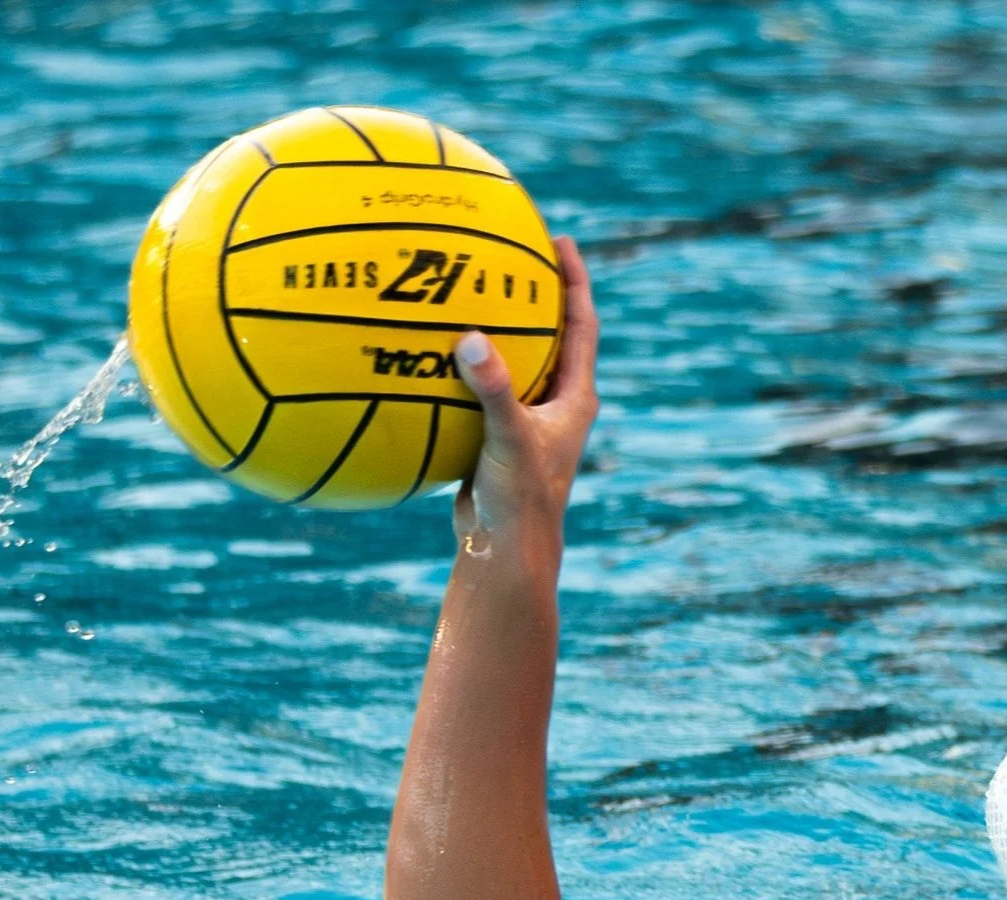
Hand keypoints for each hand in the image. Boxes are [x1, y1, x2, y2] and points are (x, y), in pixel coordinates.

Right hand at [451, 235, 600, 555]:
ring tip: (468, 289)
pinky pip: (479, 390)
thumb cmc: (520, 498)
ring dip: (495, 329)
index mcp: (575, 399)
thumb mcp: (509, 438)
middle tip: (514, 251)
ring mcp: (527, 422)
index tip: (561, 241)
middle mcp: (557, 405)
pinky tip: (424, 349)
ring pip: (514, 362)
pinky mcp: (496, 438)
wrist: (504, 550)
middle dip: (536, 294)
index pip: (582, 325)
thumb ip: (495, 389)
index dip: (575, 282)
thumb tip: (471, 340)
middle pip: (552, 335)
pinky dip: (459, 368)